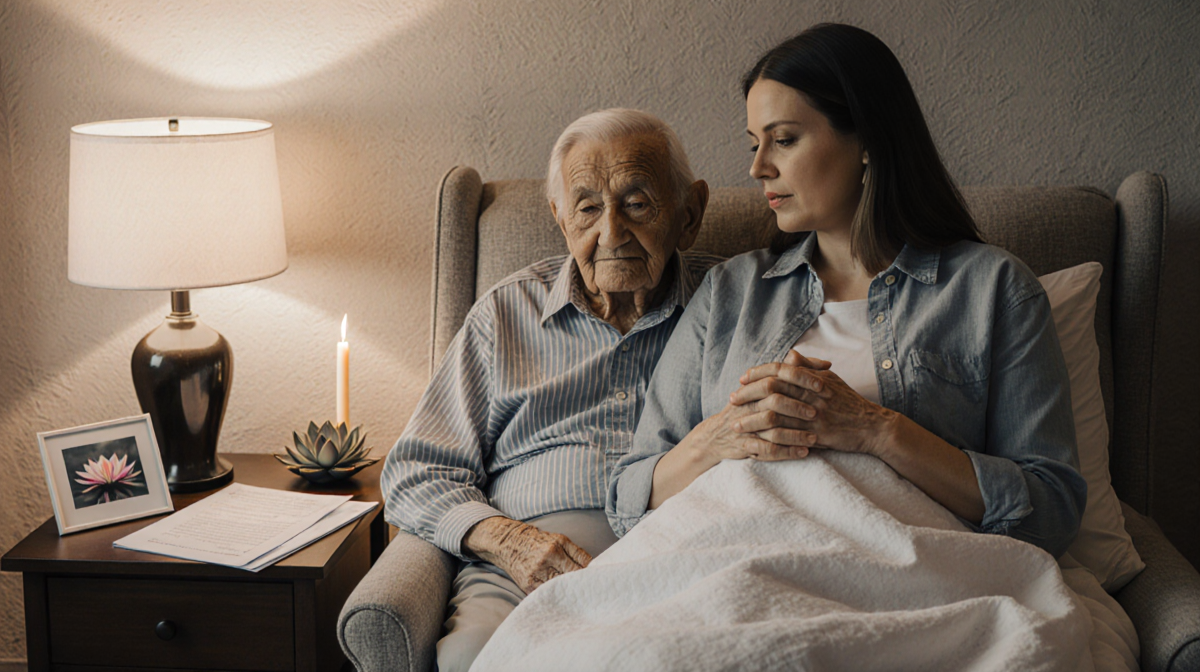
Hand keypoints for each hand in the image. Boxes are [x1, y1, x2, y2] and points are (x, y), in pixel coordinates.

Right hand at [462, 517, 591, 593]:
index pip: (580, 567)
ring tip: (580, 598)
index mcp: (556, 548)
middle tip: (593, 592)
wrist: (509, 543)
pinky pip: (546, 596)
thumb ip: (577, 553)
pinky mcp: (528, 586)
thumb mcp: (560, 539)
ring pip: (560, 590)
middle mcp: (545, 561)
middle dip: (582, 586)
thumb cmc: (538, 541)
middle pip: (571, 580)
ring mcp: (536, 575)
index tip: (598, 581)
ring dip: (570, 594)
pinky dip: (556, 597)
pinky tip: (563, 599)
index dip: (590, 575)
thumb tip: (594, 567)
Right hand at [686, 354, 830, 462]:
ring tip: (815, 439)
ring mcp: (746, 425)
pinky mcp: (746, 445)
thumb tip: (826, 363)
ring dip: (795, 434)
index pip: (777, 375)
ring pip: (772, 428)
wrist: (717, 435)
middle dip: (797, 407)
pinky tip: (804, 453)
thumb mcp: (766, 388)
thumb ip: (796, 373)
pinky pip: (768, 449)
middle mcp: (750, 404)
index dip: (800, 379)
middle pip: (773, 401)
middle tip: (817, 413)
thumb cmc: (751, 408)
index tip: (822, 385)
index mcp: (756, 387)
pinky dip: (787, 452)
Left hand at [733, 350, 896, 456]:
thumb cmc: (849, 402)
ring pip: (775, 414)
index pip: (779, 369)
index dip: (758, 373)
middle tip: (732, 400)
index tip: (742, 379)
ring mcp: (814, 414)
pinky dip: (768, 438)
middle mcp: (812, 393)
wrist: (872, 426)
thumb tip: (790, 354)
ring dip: (752, 419)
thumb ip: (808, 367)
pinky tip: (754, 442)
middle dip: (748, 394)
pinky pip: (788, 437)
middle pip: (772, 389)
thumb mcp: (831, 379)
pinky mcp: (817, 434)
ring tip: (735, 424)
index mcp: (813, 378)